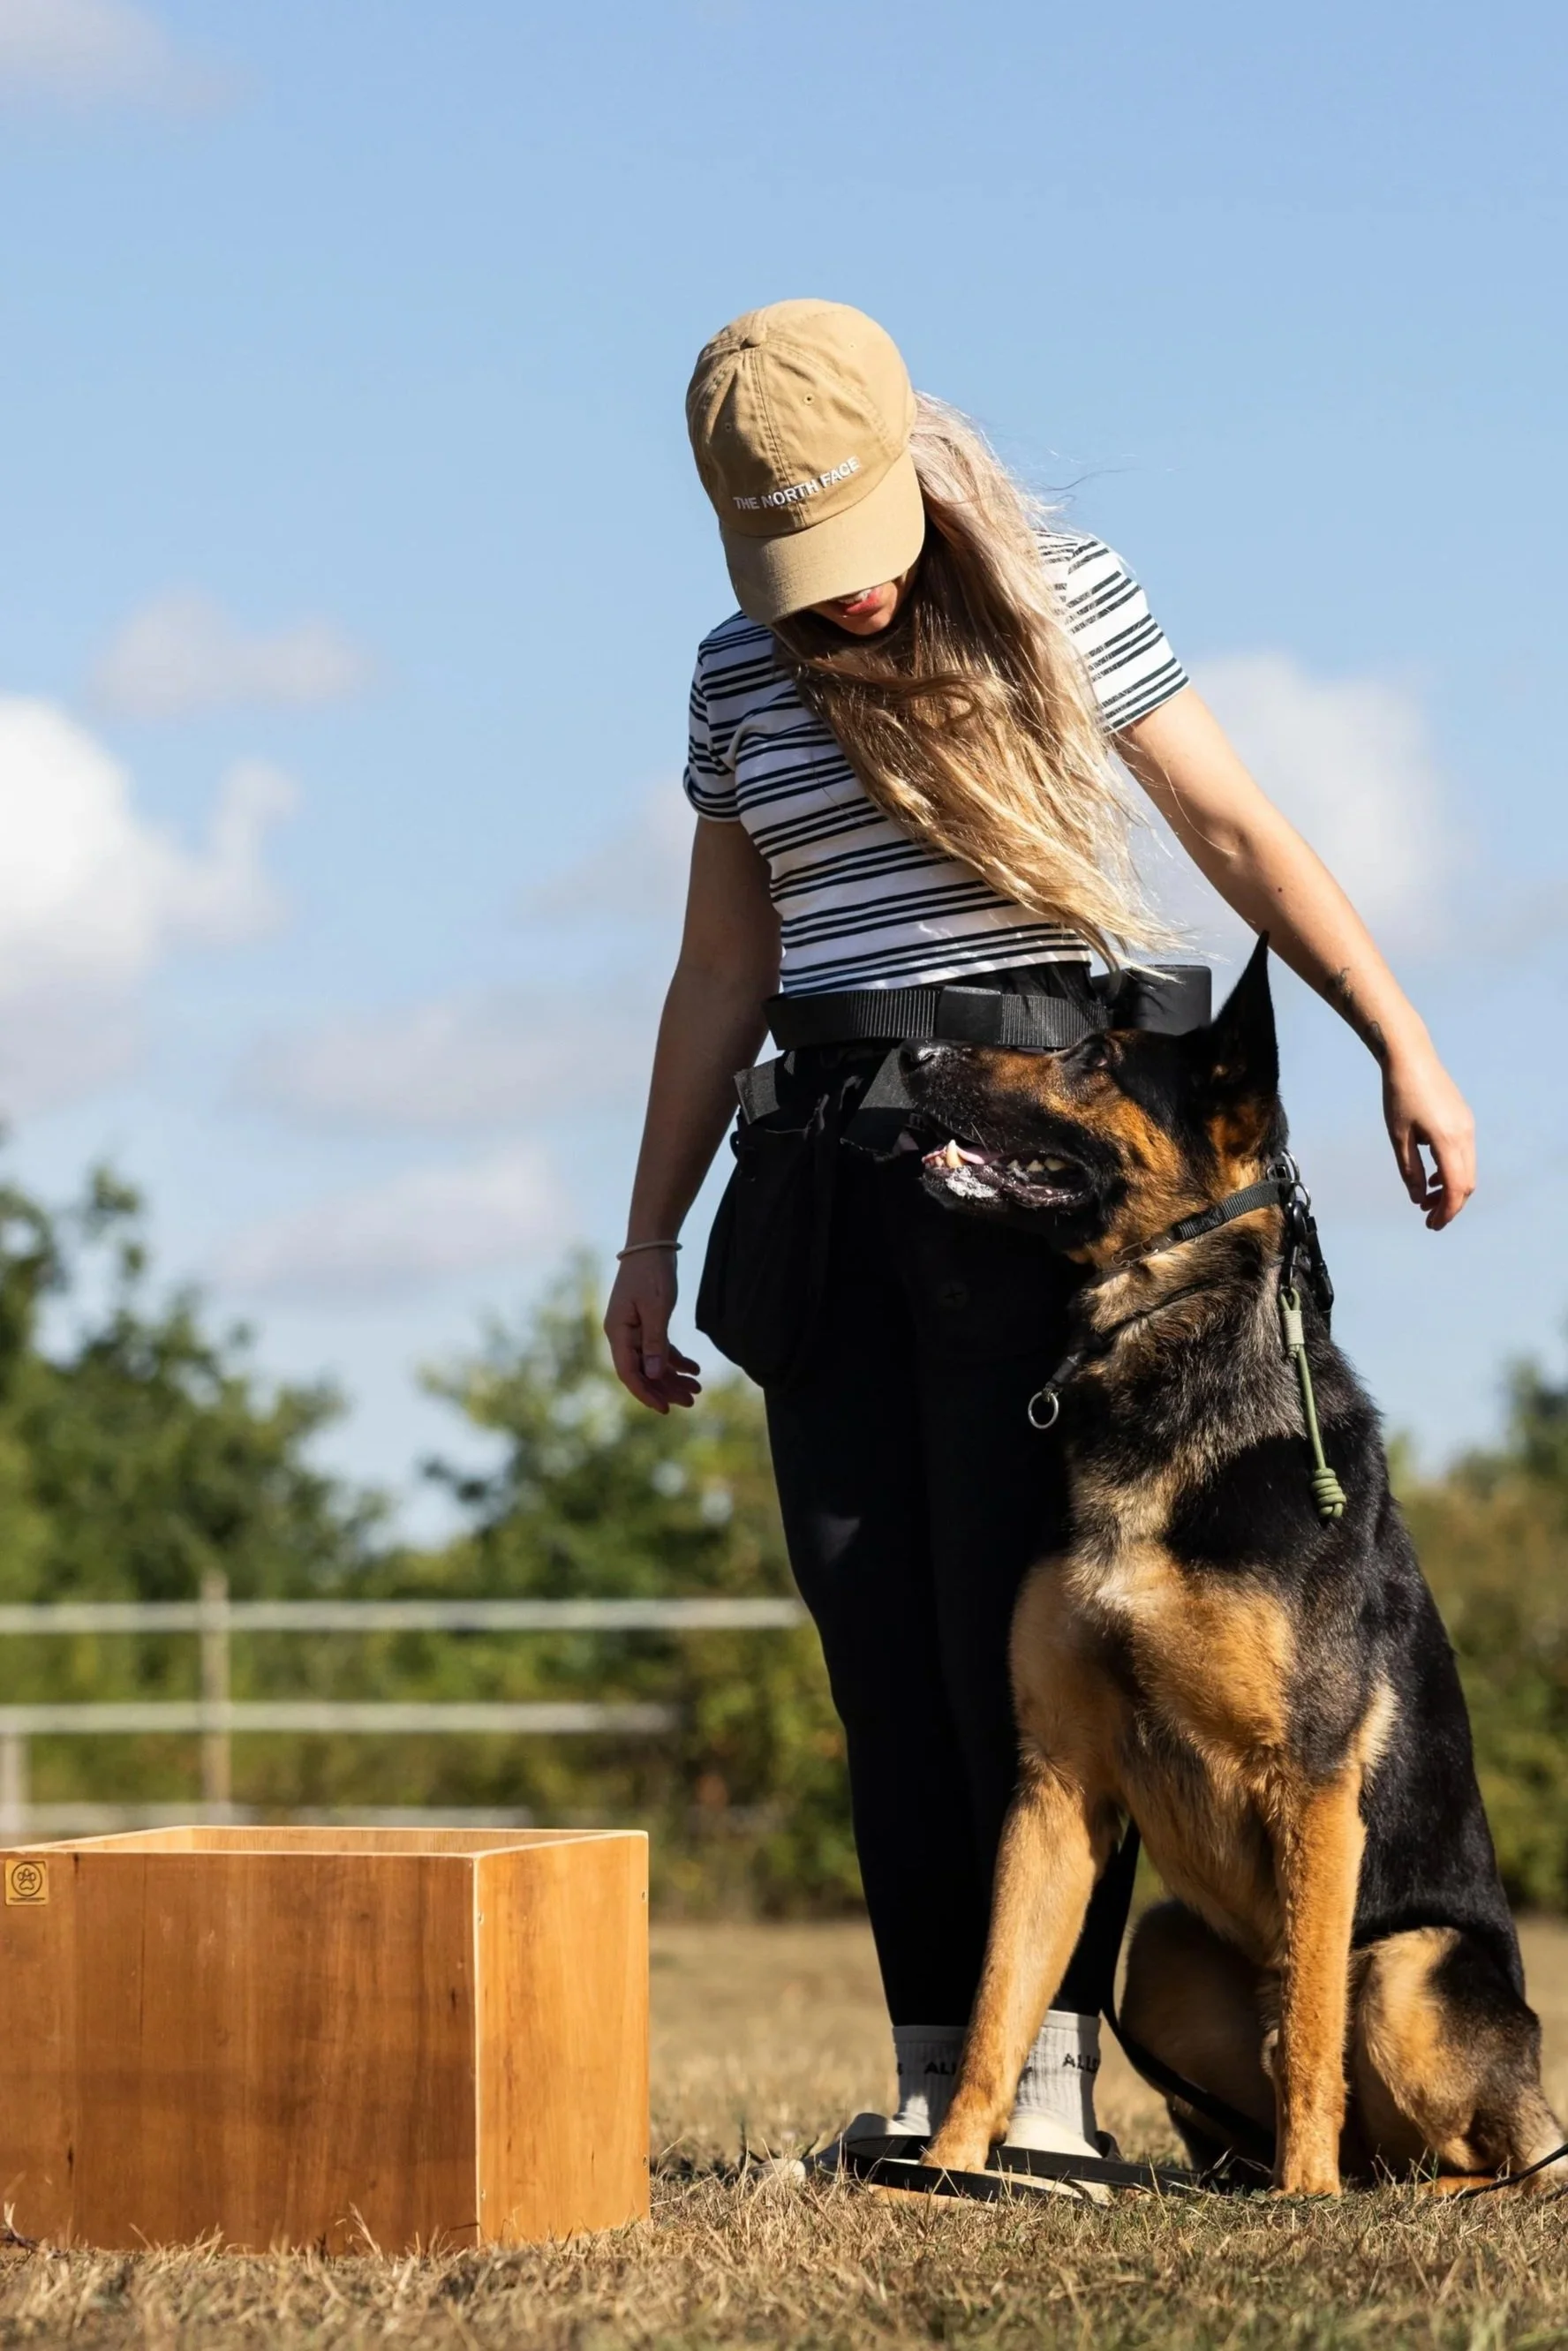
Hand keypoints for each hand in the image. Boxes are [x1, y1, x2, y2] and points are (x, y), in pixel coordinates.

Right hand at [604, 1250, 701, 1411]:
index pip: (629, 1373)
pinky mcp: (646, 1323)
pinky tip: (694, 1369)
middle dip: (666, 1388)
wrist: (652, 1243)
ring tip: (697, 1389)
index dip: (646, 1393)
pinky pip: (659, 1349)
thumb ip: (654, 1342)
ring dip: (673, 1377)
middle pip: (643, 1371)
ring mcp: (633, 1329)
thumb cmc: (652, 1273)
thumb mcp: (657, 1308)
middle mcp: (622, 1334)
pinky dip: (676, 1360)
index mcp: (618, 1332)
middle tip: (692, 1402)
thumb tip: (651, 1375)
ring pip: (652, 1362)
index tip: (666, 1409)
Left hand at [1382, 1047, 1474, 1229]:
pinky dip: (1451, 1171)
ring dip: (1450, 1188)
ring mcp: (1467, 1126)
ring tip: (1425, 1200)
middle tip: (1428, 1218)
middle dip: (1450, 1205)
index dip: (1446, 1211)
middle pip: (1466, 1183)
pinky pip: (1464, 1154)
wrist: (1411, 1058)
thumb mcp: (1398, 1136)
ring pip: (1467, 1169)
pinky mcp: (1464, 1119)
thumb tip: (1416, 1199)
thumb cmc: (1399, 1095)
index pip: (1456, 1188)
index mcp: (1447, 1140)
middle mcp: (1464, 1134)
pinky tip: (1431, 1177)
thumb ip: (1408, 1170)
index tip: (1431, 1225)